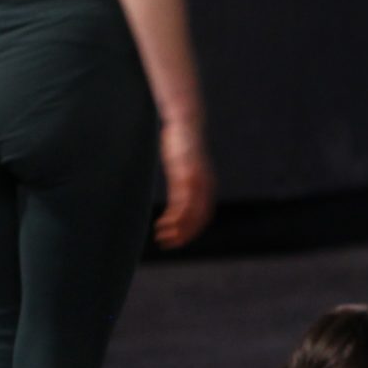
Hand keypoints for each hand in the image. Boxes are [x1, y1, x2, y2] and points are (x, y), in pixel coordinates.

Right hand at [154, 120, 213, 248]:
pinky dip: (173, 216)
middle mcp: (204, 186)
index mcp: (206, 185)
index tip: (179, 240)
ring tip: (162, 236)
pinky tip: (161, 223)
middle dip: (185, 234)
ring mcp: (195, 181)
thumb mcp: (185, 165)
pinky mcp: (184, 175)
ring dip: (176, 229)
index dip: (192, 230)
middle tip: (170, 244)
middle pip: (198, 218)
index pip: (204, 215)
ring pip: (189, 213)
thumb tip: (179, 190)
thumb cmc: (183, 145)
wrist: (187, 123)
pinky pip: (181, 202)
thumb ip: (184, 180)